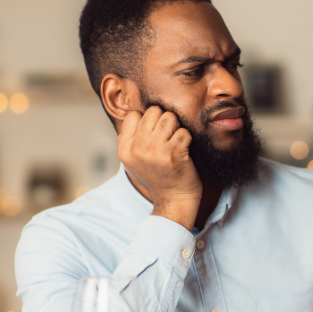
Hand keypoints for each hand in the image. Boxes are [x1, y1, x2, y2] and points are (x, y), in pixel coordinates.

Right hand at [118, 106, 201, 230]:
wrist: (174, 200)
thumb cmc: (156, 178)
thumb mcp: (132, 162)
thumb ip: (129, 140)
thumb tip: (134, 114)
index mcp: (125, 149)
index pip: (133, 115)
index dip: (147, 120)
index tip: (154, 134)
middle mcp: (138, 148)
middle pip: (153, 112)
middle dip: (164, 120)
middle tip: (168, 137)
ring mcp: (156, 150)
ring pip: (170, 117)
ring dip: (177, 128)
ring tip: (176, 142)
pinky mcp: (174, 153)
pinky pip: (184, 131)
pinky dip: (187, 139)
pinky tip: (184, 151)